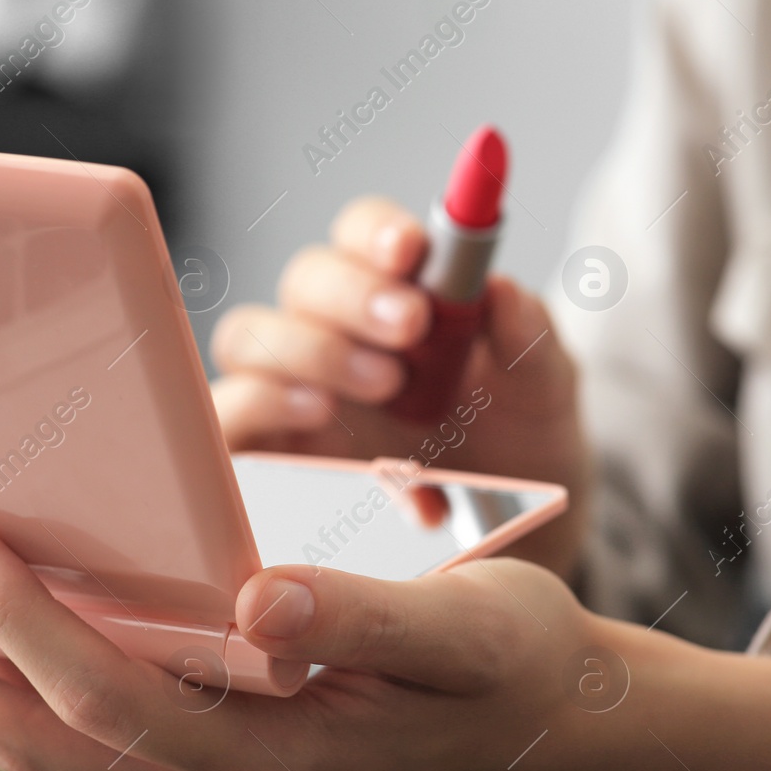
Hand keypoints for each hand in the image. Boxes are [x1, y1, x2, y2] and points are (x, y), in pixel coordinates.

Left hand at [0, 526, 770, 770]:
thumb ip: (363, 618)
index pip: (122, 699)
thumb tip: (258, 602)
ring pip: (67, 767)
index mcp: (290, 766)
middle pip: (57, 752)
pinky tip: (5, 661)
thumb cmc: (519, 672)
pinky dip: (35, 710)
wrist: (563, 741)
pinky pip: (103, 762)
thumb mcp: (468, 629)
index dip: (34, 624)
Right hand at [210, 196, 590, 575]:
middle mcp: (335, 336)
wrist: (514, 539)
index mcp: (398, 297)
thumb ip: (529, 340)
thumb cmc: (518, 447)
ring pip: (250, 338)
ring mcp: (291, 394)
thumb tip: (502, 290)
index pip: (364, 238)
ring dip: (309, 348)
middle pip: (304, 282)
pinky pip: (227, 417)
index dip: (376, 232)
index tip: (412, 250)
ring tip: (382, 382)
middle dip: (352, 293)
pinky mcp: (265, 456)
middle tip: (411, 326)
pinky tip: (315, 415)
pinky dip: (255, 403)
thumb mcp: (542, 394)